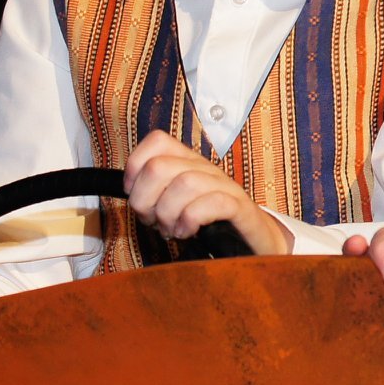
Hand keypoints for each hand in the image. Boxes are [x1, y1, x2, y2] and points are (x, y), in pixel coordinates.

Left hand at [122, 130, 290, 254]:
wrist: (257, 243)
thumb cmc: (213, 225)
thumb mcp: (179, 205)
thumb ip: (155, 193)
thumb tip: (126, 191)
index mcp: (190, 163)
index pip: (157, 141)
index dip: (135, 167)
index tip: (135, 193)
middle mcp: (206, 168)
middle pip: (160, 167)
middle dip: (145, 200)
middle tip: (153, 220)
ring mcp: (225, 186)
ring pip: (185, 183)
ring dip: (168, 214)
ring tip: (172, 230)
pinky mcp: (240, 208)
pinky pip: (213, 202)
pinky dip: (191, 220)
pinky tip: (188, 232)